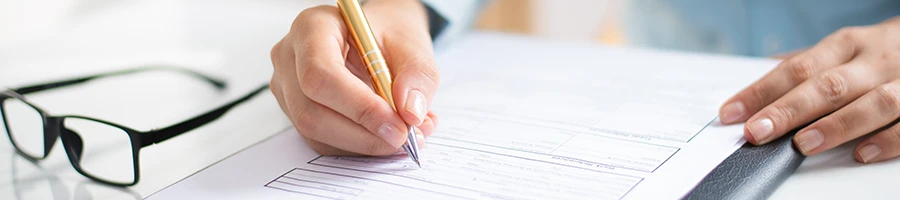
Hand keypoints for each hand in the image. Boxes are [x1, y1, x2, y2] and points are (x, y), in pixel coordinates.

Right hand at [270, 0, 438, 155]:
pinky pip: (323, 142)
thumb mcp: (412, 44)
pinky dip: (359, 145)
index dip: (359, 107)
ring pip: (316, 133)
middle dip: (363, 134)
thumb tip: (410, 112)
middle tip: (406, 137)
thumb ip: (417, 75)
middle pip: (312, 111)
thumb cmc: (388, 34)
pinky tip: (386, 133)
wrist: (378, 39)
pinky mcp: (296, 113)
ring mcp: (288, 88)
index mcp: (312, 28)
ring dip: (365, 143)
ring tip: (406, 133)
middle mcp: (290, 58)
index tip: (397, 125)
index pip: (320, 74)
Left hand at [719, 17, 899, 162]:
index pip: (796, 69)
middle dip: (788, 110)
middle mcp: (873, 61)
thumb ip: (804, 67)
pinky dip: (888, 139)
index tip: (733, 113)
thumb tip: (756, 80)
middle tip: (758, 130)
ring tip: (803, 144)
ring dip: (836, 125)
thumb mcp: (841, 50)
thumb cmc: (877, 53)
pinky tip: (861, 153)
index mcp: (844, 46)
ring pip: (873, 102)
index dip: (762, 92)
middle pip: (828, 85)